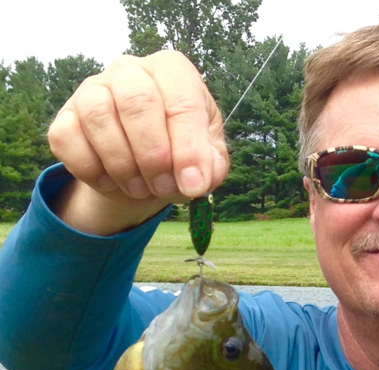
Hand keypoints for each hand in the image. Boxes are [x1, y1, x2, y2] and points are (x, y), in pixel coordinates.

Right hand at [48, 51, 228, 233]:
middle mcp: (131, 70)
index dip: (188, 150)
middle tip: (164, 188)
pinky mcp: (66, 115)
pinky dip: (90, 170)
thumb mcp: (209, 159)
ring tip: (141, 188)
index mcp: (173, 71)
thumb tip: (195, 181)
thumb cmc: (182, 152)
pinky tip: (111, 182)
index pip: (182, 102)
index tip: (192, 186)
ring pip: (98, 117)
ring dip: (123, 166)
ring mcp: (93, 88)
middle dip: (154, 157)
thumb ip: (210, 166)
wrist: (145, 168)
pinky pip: (66, 138)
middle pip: (137, 102)